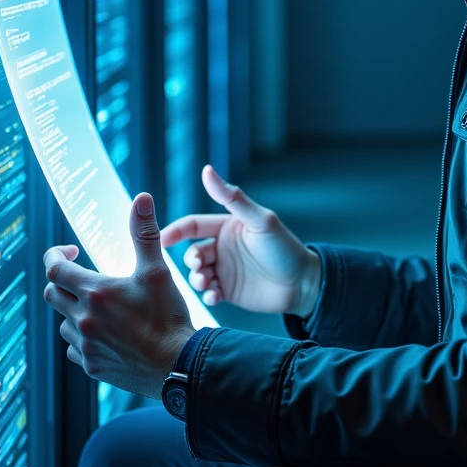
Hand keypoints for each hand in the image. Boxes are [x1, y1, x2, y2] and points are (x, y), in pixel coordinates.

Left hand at [44, 193, 193, 396]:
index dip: (56, 256)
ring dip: (75, 312)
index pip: (54, 270)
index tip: (71, 252)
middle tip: (83, 277)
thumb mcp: (158, 270)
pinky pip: (75, 348)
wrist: (179, 366)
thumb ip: (144, 234)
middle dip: (62, 282)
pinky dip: (84, 338)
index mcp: (96, 293)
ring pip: (64, 323)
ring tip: (102, 309)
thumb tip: (141, 199)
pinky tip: (107, 335)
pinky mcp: (92, 366)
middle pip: (52, 295)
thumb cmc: (169, 317)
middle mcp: (84, 320)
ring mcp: (86, 346)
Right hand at [160, 164, 321, 318]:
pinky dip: (207, 295)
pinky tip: (215, 296)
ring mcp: (224, 270)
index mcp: (226, 227)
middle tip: (199, 268)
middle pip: (192, 251)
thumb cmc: (285, 247)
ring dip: (197, 278)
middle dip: (190, 260)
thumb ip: (233, 198)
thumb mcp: (259, 221)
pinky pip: (208, 292)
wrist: (303, 284)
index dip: (176, 231)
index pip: (193, 225)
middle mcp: (222, 247)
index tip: (162, 240)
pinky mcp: (228, 291)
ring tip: (207, 283)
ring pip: (197, 273)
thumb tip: (207, 170)